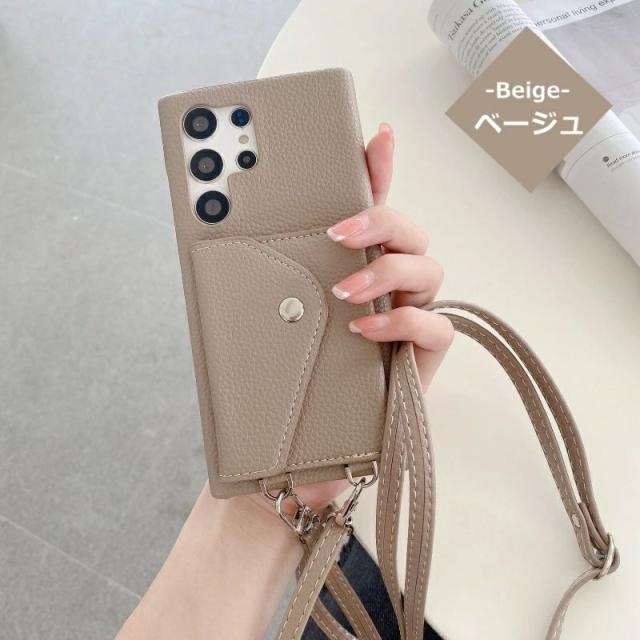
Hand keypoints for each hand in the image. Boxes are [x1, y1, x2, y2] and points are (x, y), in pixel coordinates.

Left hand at [256, 123, 452, 514]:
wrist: (310, 448)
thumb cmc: (295, 379)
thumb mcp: (273, 323)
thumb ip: (267, 283)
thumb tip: (219, 235)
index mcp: (356, 266)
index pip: (374, 209)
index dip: (379, 171)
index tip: (375, 136)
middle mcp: (390, 285)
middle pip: (408, 230)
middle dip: (380, 219)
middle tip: (339, 232)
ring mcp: (411, 316)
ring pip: (426, 269)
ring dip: (387, 271)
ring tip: (344, 292)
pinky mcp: (425, 354)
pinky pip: (435, 326)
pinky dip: (402, 322)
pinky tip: (365, 330)